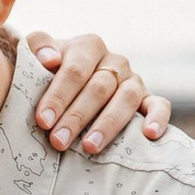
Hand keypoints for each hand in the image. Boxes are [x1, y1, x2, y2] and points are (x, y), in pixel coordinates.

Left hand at [27, 31, 171, 154]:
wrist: (66, 83)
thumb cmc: (46, 73)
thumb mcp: (35, 56)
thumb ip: (36, 46)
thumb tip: (50, 59)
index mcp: (88, 47)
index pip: (75, 70)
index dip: (59, 96)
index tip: (43, 121)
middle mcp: (114, 62)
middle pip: (98, 88)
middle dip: (77, 117)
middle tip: (58, 141)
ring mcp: (133, 80)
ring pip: (126, 98)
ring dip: (108, 124)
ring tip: (89, 147)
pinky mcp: (147, 99)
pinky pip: (159, 105)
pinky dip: (158, 118)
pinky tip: (149, 135)